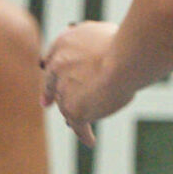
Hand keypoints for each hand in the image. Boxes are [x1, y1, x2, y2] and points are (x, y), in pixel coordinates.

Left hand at [40, 20, 122, 147]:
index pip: (53, 61)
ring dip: (74, 113)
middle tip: (47, 103)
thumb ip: (92, 44)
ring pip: (67, 105)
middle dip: (54, 94)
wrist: (125, 58)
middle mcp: (57, 65)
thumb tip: (93, 51)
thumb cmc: (125, 43)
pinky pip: (78, 125)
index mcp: (63, 43)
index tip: (48, 77)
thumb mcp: (103, 33)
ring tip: (81, 123)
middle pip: (56, 85)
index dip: (52, 73)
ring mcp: (64, 89)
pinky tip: (90, 140)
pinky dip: (84, 134)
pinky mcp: (74, 109)